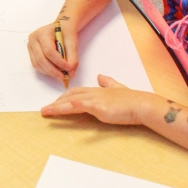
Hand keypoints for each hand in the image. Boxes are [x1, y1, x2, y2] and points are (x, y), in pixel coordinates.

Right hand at [29, 21, 79, 79]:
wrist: (61, 27)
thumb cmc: (66, 32)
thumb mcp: (72, 42)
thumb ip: (73, 57)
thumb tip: (71, 73)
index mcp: (42, 33)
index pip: (49, 51)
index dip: (59, 62)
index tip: (69, 69)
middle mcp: (33, 39)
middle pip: (41, 59)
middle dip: (53, 71)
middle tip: (64, 78)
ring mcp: (30, 46)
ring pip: (37, 64)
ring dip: (49, 72)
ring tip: (60, 75)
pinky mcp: (31, 52)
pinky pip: (37, 65)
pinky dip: (46, 70)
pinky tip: (54, 71)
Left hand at [41, 75, 162, 125]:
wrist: (142, 104)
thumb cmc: (131, 100)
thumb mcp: (117, 88)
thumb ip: (108, 82)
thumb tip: (100, 76)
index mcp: (96, 91)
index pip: (75, 91)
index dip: (63, 96)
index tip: (54, 102)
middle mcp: (94, 94)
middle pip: (70, 95)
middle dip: (56, 103)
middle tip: (44, 110)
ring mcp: (97, 100)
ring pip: (73, 101)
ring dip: (58, 107)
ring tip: (46, 111)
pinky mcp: (102, 108)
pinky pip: (87, 105)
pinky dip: (77, 103)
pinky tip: (69, 103)